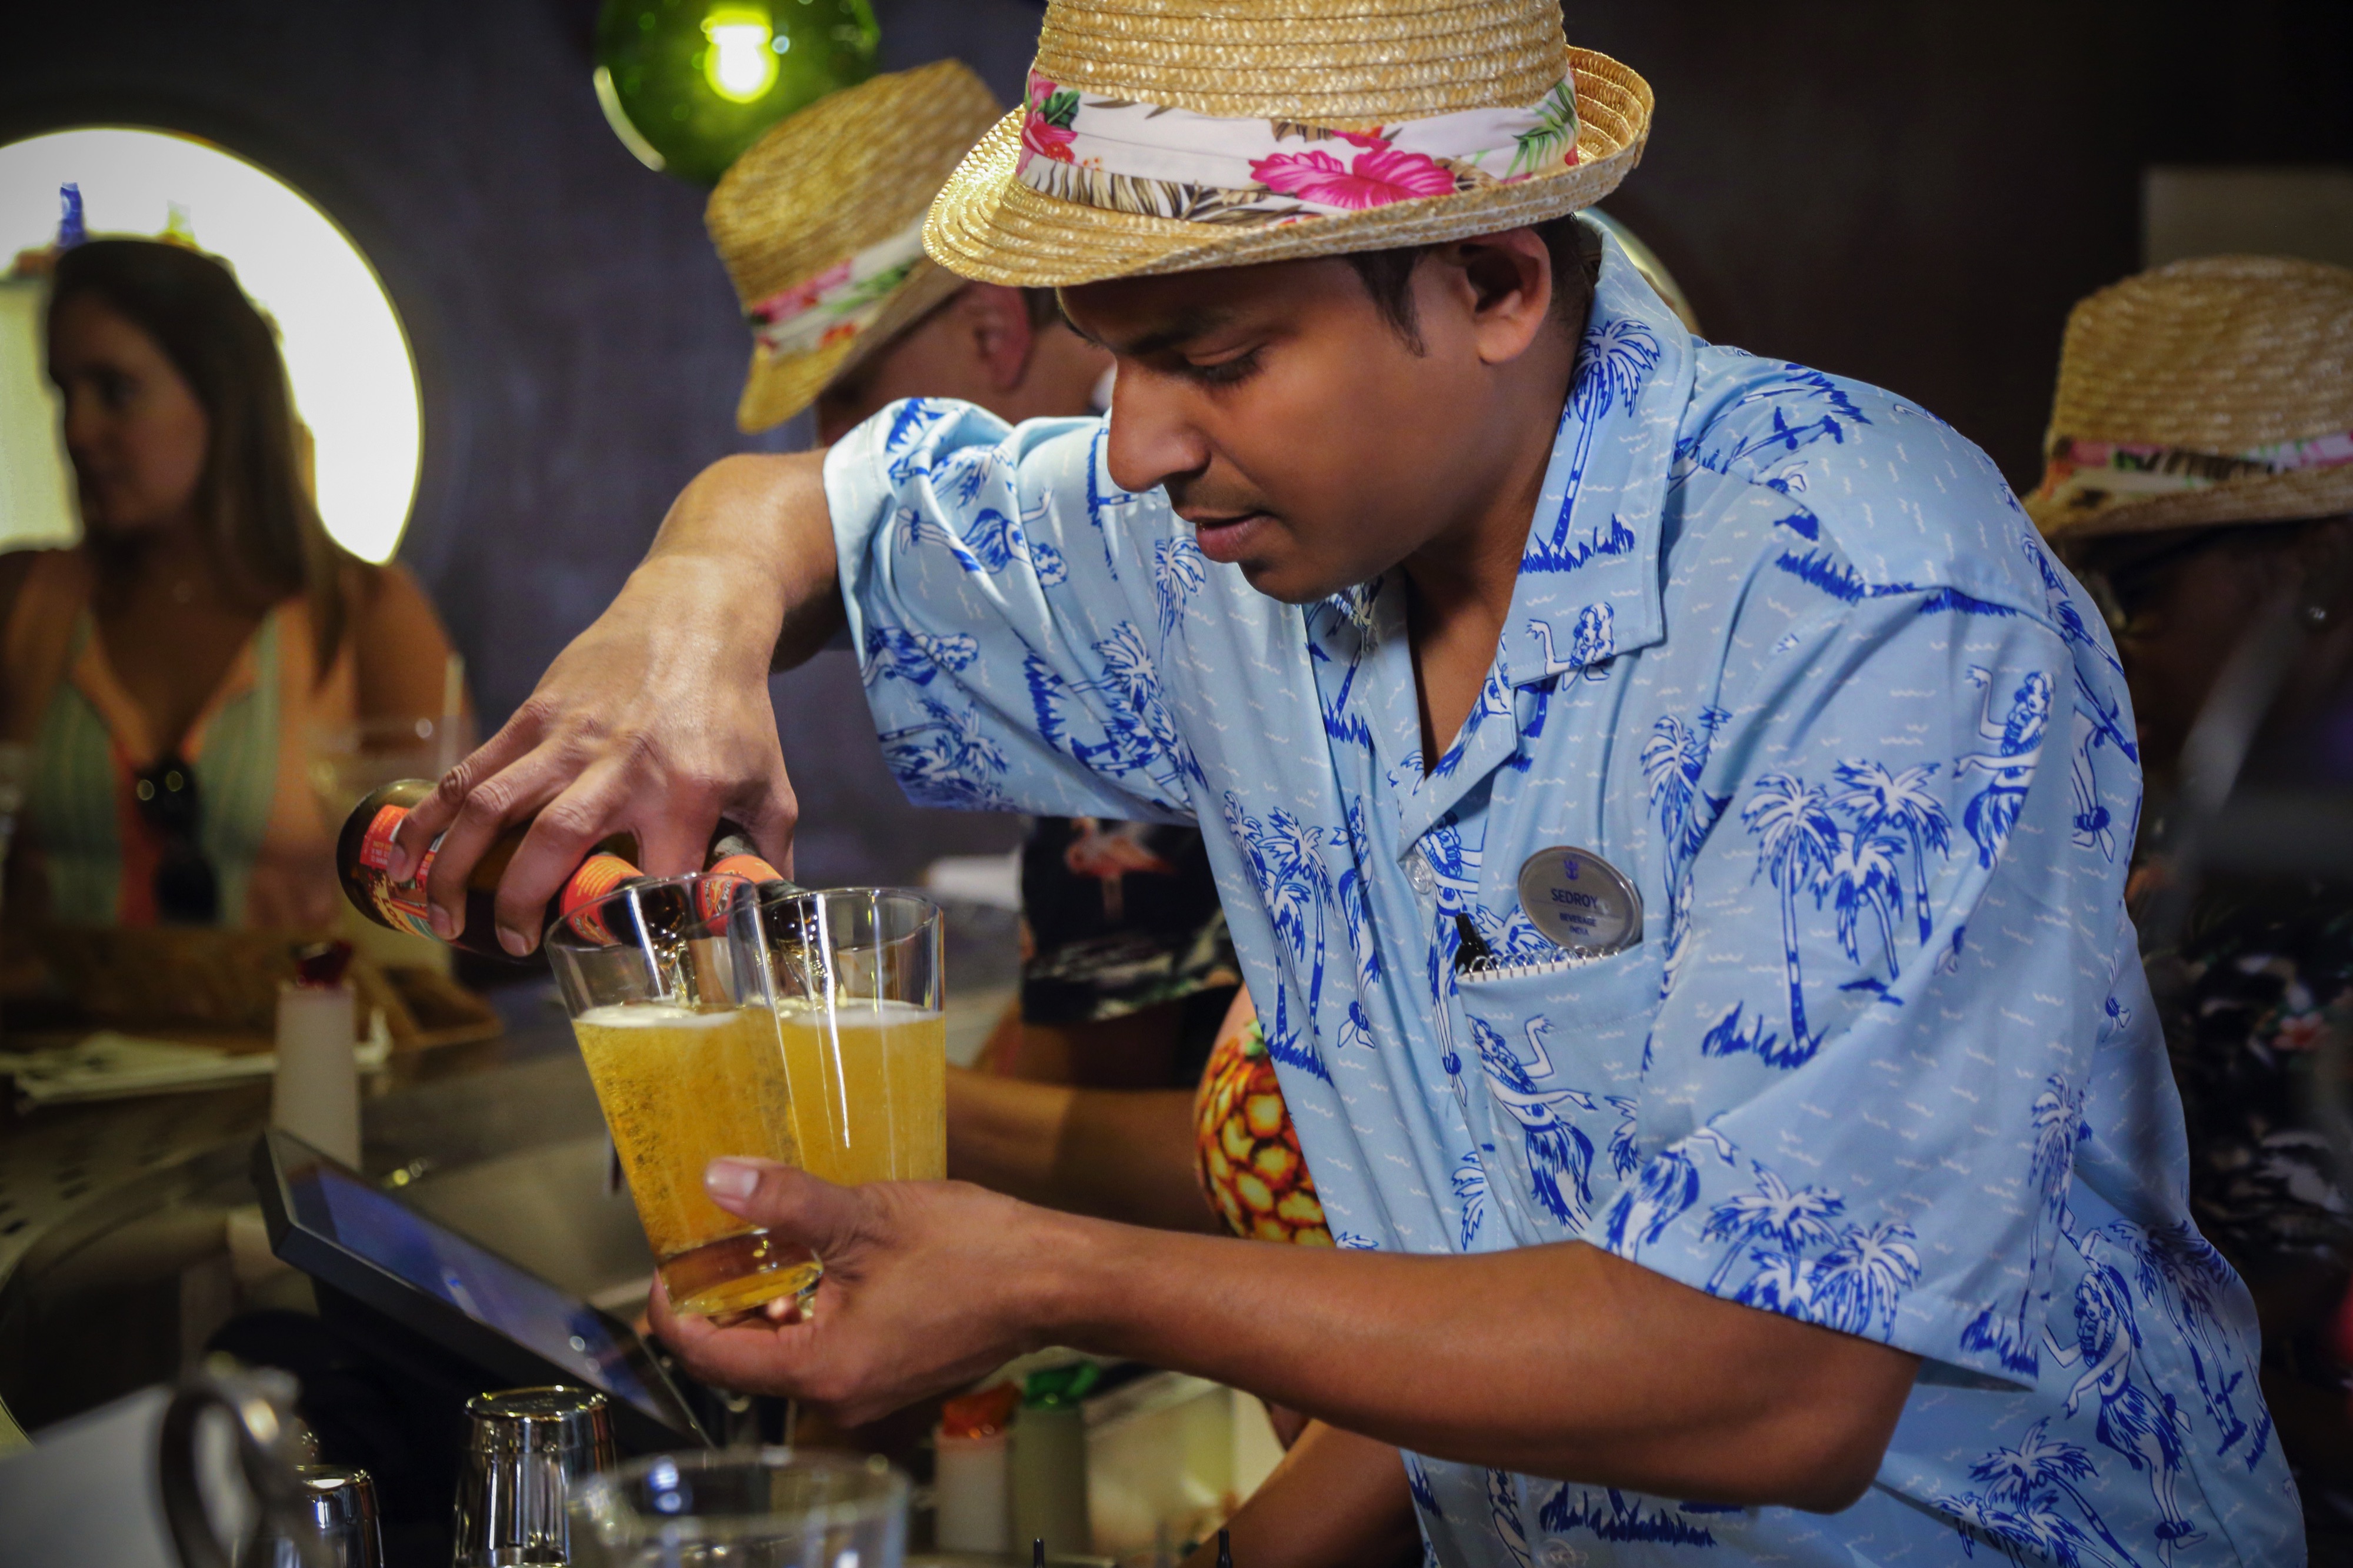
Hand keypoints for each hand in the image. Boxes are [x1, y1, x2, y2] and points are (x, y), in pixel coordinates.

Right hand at [385, 452, 834, 951]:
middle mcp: (621, 767)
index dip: (629, 923)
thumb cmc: (735, 714)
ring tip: (441, 917)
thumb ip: (768, 856)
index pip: (654, 875)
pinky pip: (469, 771)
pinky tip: (404, 859)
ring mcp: (567, 740)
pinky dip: (429, 816)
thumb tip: (760, 921)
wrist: (695, 620)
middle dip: (524, 904)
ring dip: (457, 868)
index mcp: (687, 793)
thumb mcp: (771, 786)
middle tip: (516, 943)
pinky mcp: (531, 717)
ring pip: (492, 807)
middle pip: (555, 844)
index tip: (610, 955)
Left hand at [645, 1159, 1056, 1426]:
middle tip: (716, 1236)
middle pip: (740, 1359)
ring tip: (769, 1235)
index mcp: (821, 1370)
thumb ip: (785, 1201)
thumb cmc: (974, 1253)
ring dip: (766, 1298)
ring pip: (782, 1351)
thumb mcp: (867, 1217)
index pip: (709, 1357)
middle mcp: (837, 1399)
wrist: (1054, 1279)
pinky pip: (823, 1349)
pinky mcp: (888, 1377)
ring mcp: (865, 1393)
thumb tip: (717, 1178)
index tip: (668, 1263)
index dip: (674, 1308)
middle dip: (721, 1298)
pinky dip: (806, 1307)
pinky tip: (820, 1257)